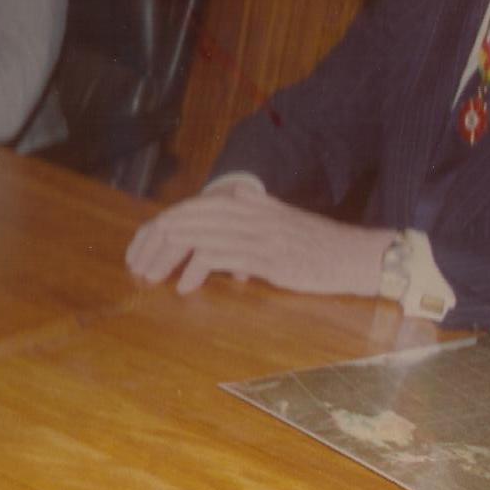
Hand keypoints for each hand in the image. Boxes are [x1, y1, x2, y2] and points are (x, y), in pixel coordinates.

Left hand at [125, 177, 394, 297]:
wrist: (353, 255)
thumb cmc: (313, 250)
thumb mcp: (272, 233)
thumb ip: (239, 238)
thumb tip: (208, 260)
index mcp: (245, 202)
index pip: (188, 207)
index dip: (158, 227)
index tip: (139, 250)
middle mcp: (247, 210)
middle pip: (185, 218)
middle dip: (154, 242)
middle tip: (136, 266)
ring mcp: (256, 231)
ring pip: (196, 234)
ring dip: (167, 258)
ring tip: (151, 276)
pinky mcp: (266, 254)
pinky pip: (219, 256)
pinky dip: (196, 271)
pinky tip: (186, 287)